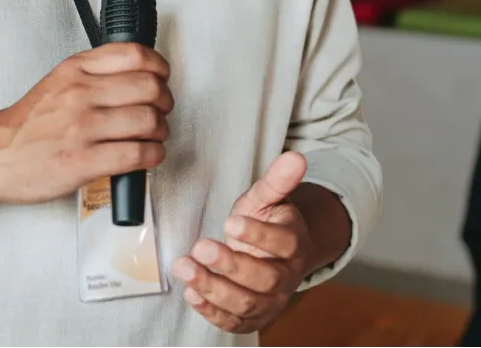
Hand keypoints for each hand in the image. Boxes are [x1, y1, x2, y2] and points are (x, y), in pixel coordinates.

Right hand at [0, 43, 172, 204]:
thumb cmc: (30, 124)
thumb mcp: (58, 80)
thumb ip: (95, 71)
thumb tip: (140, 71)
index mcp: (75, 69)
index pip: (134, 54)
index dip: (159, 67)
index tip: (162, 78)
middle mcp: (80, 93)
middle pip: (149, 87)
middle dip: (164, 102)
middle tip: (161, 111)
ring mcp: (82, 128)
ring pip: (148, 121)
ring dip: (160, 131)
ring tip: (153, 136)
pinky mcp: (84, 162)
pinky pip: (137, 154)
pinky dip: (153, 156)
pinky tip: (148, 155)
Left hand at [172, 151, 310, 334]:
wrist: (271, 254)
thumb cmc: (266, 222)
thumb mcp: (267, 198)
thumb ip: (277, 180)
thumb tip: (295, 157)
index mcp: (294, 244)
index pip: (282, 243)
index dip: (258, 235)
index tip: (231, 222)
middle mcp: (285, 278)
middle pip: (264, 279)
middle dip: (230, 265)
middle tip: (201, 247)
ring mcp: (270, 302)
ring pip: (246, 303)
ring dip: (213, 288)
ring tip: (185, 267)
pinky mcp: (251, 319)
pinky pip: (233, 322)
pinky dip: (211, 311)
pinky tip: (191, 293)